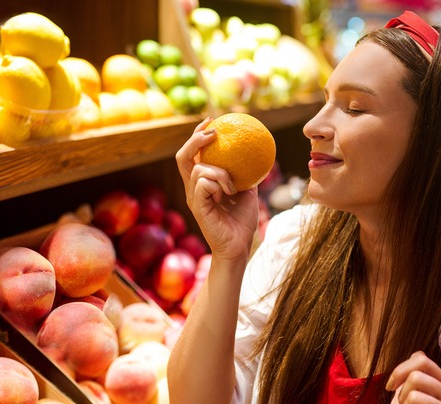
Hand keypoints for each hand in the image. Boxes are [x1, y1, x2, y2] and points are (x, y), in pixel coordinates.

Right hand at [175, 117, 258, 261]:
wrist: (239, 247)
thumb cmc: (242, 221)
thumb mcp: (248, 191)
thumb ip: (246, 173)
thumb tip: (257, 154)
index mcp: (202, 183)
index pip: (193, 154)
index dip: (198, 134)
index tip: (212, 121)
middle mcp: (194, 188)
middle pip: (183, 156)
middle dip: (196, 139)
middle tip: (214, 132)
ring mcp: (193, 197)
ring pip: (198, 168)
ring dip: (220, 173)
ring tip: (232, 187)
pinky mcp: (197, 206)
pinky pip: (203, 183)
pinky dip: (218, 183)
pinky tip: (229, 194)